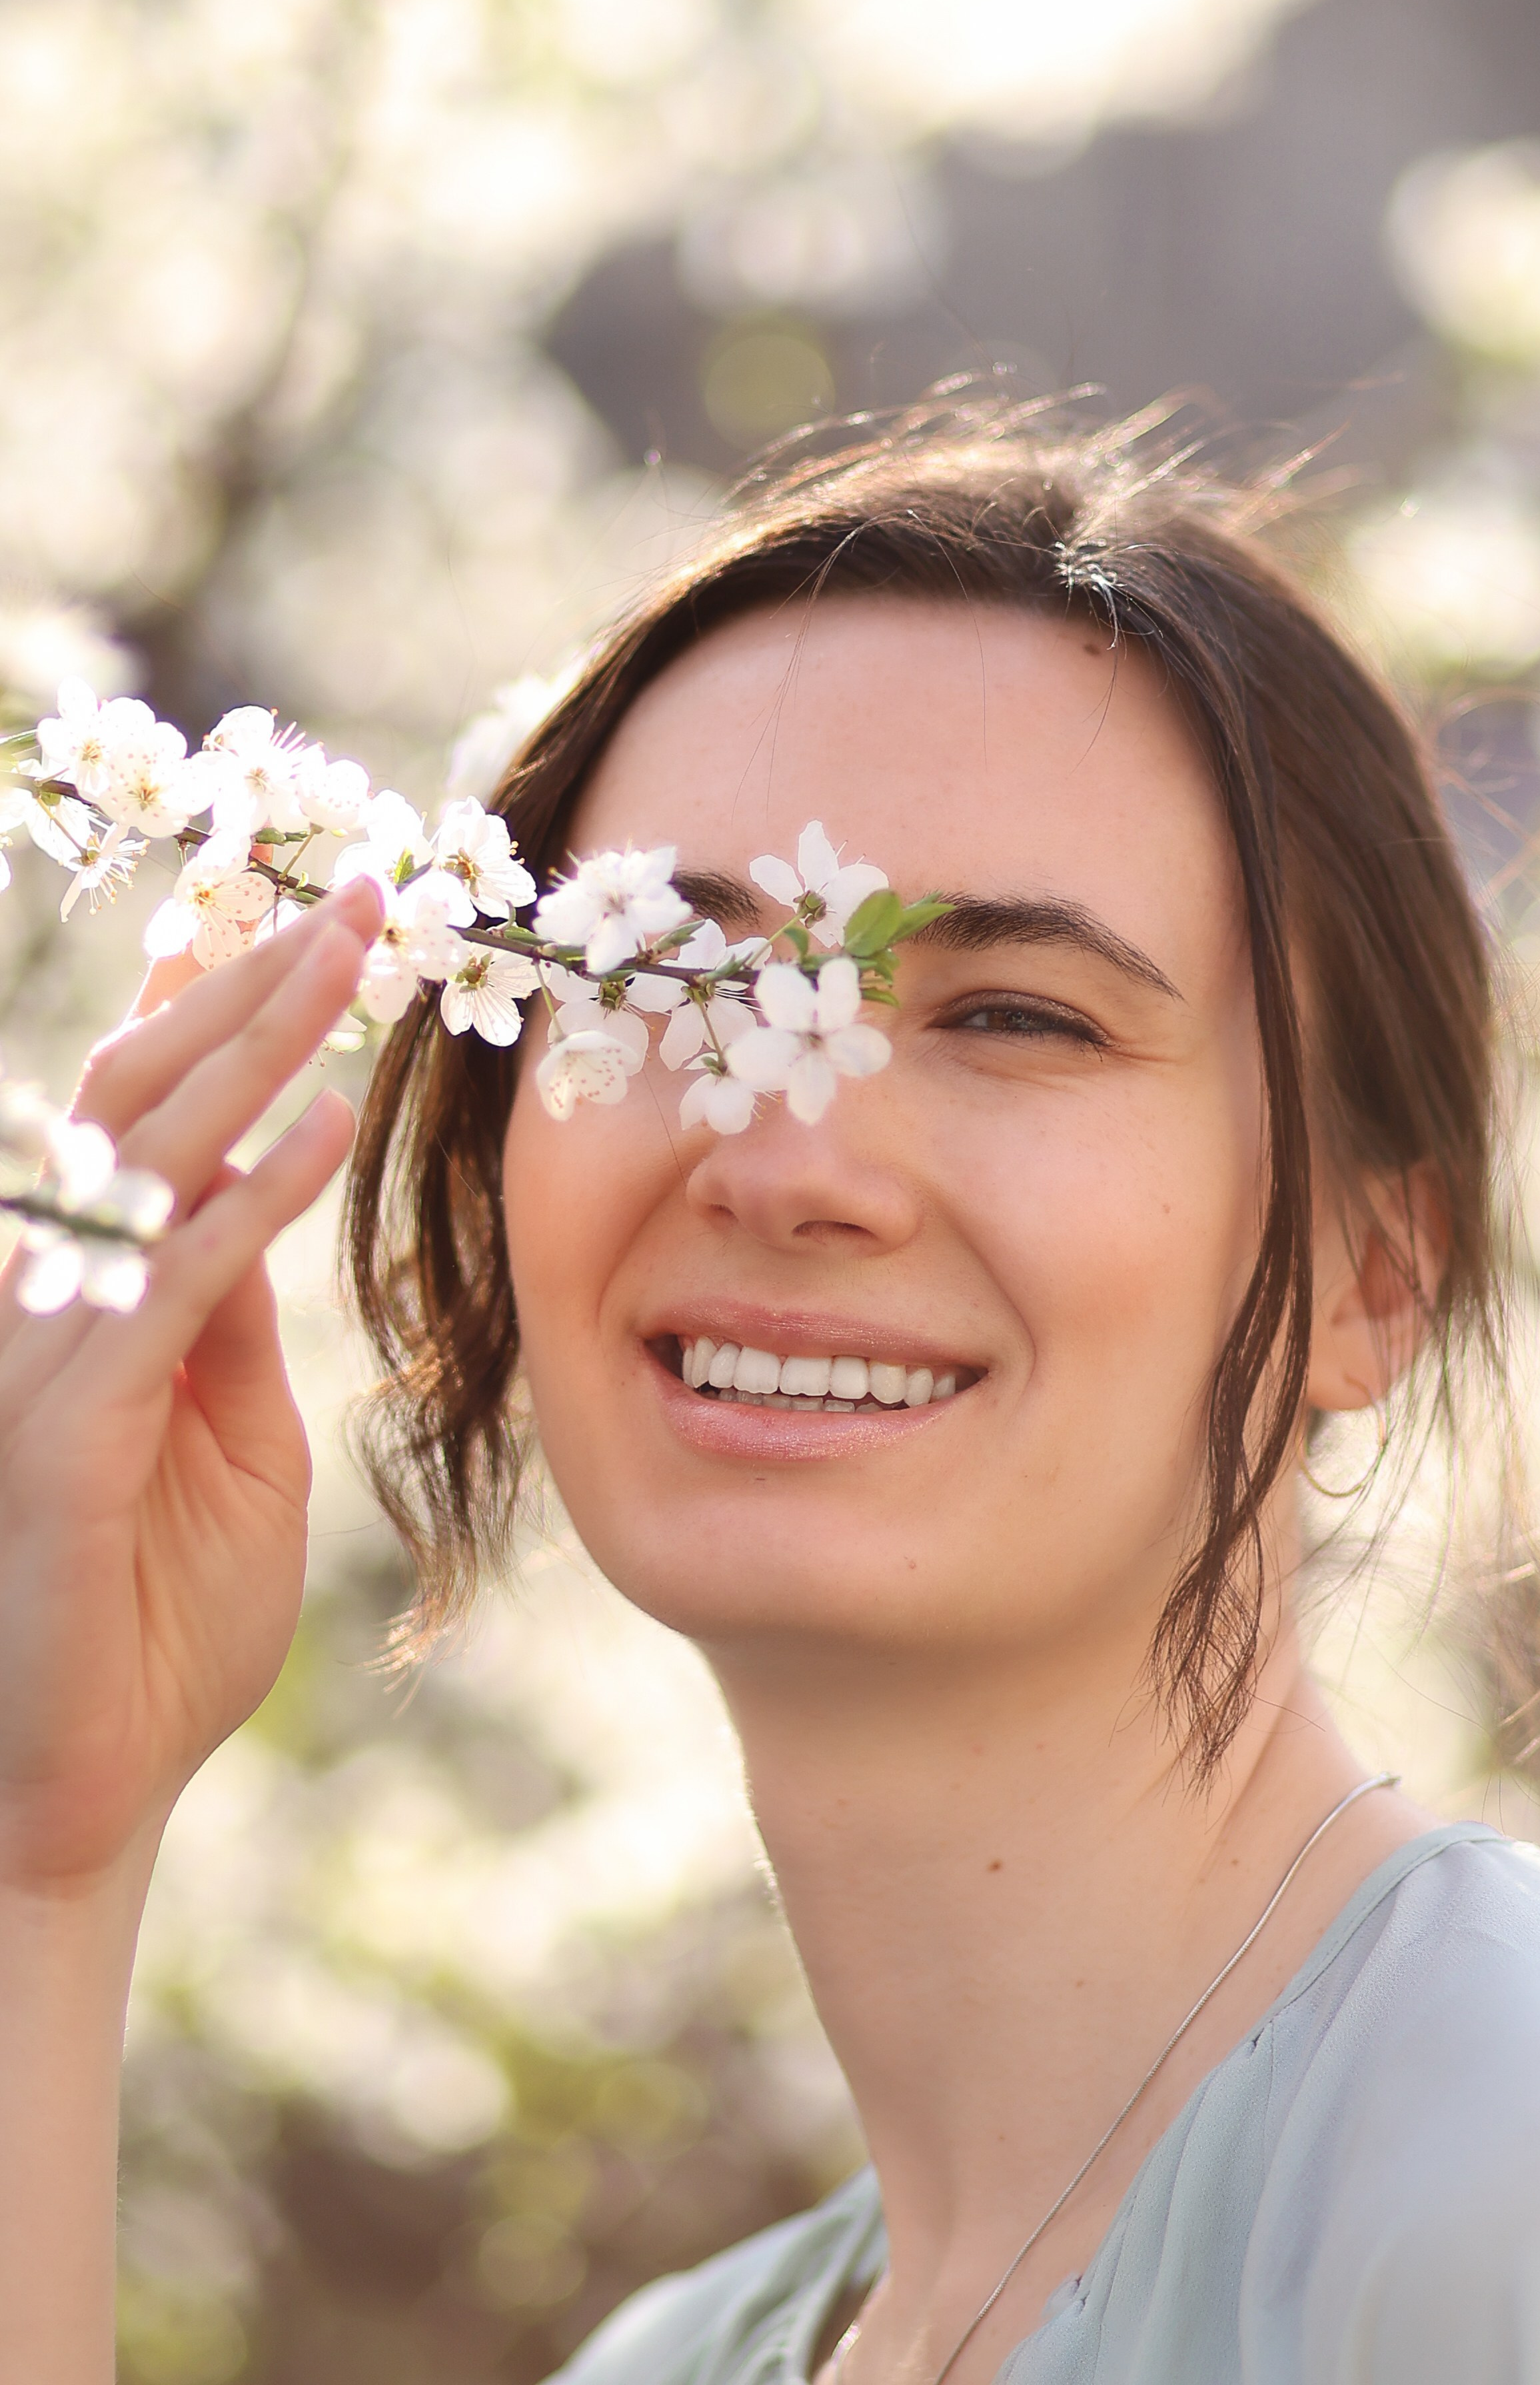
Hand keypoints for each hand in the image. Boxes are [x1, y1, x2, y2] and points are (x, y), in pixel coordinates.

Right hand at [0, 880, 382, 1895]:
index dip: (207, 1005)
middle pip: (146, 1099)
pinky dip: (247, 1201)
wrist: (86, 1785)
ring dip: (254, 1046)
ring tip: (346, 950)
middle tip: (357, 895)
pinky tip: (321, 1127)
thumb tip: (262, 1190)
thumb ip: (227, 1320)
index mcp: (89, 1295)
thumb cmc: (158, 1617)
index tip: (284, 910)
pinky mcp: (60, 1431)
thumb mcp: (227, 1440)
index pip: (143, 1117)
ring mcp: (41, 1356)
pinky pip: (167, 1287)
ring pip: (148, 1160)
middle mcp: (45, 1296)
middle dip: (250, 984)